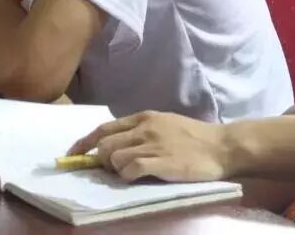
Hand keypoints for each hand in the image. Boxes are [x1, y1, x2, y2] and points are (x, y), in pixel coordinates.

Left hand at [67, 111, 232, 182]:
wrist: (222, 146)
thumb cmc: (194, 136)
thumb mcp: (164, 124)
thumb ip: (140, 131)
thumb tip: (113, 146)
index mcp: (143, 117)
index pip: (103, 128)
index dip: (84, 142)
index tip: (72, 154)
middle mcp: (144, 128)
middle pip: (104, 144)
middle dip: (101, 160)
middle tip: (112, 170)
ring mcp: (153, 145)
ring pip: (114, 157)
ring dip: (115, 169)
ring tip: (129, 173)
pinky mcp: (162, 162)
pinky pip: (131, 170)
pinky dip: (127, 176)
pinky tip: (137, 177)